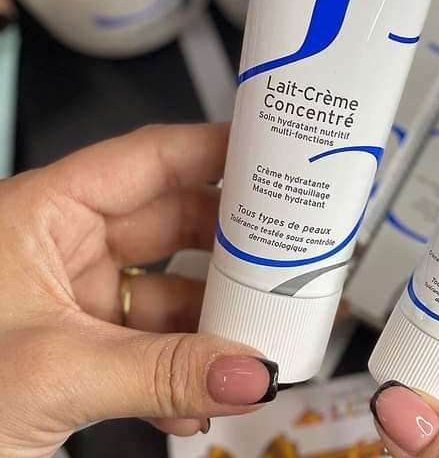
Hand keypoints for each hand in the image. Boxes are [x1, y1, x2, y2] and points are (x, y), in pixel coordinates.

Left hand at [0, 123, 277, 457]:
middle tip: (287, 253)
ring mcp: (76, 296)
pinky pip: (151, 342)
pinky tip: (202, 395)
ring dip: (212, 321)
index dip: (217, 150)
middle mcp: (65, 244)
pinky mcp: (81, 344)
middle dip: (232, 247)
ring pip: (170, 288)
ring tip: (255, 337)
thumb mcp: (52, 371)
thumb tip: (248, 372)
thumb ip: (161, 373)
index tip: (274, 153)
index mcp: (45, 210)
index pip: (150, 157)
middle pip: (174, 222)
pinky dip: (181, 369)